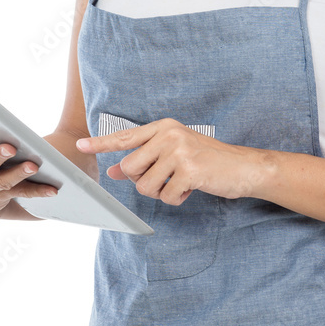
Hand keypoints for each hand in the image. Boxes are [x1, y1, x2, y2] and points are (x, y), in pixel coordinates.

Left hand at [75, 118, 269, 206]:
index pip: (125, 137)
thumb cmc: (207, 160)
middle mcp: (169, 135)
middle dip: (142, 181)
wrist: (243, 166)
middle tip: (164, 179)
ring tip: (179, 182)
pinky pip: (166, 196)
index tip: (81, 145)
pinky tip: (191, 188)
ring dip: (160, 193)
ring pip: (145, 185)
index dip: (101, 143)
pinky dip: (177, 199)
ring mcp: (179, 151)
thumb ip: (145, 159)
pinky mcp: (189, 170)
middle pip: (129, 167)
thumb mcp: (174, 153)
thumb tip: (113, 170)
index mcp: (164, 127)